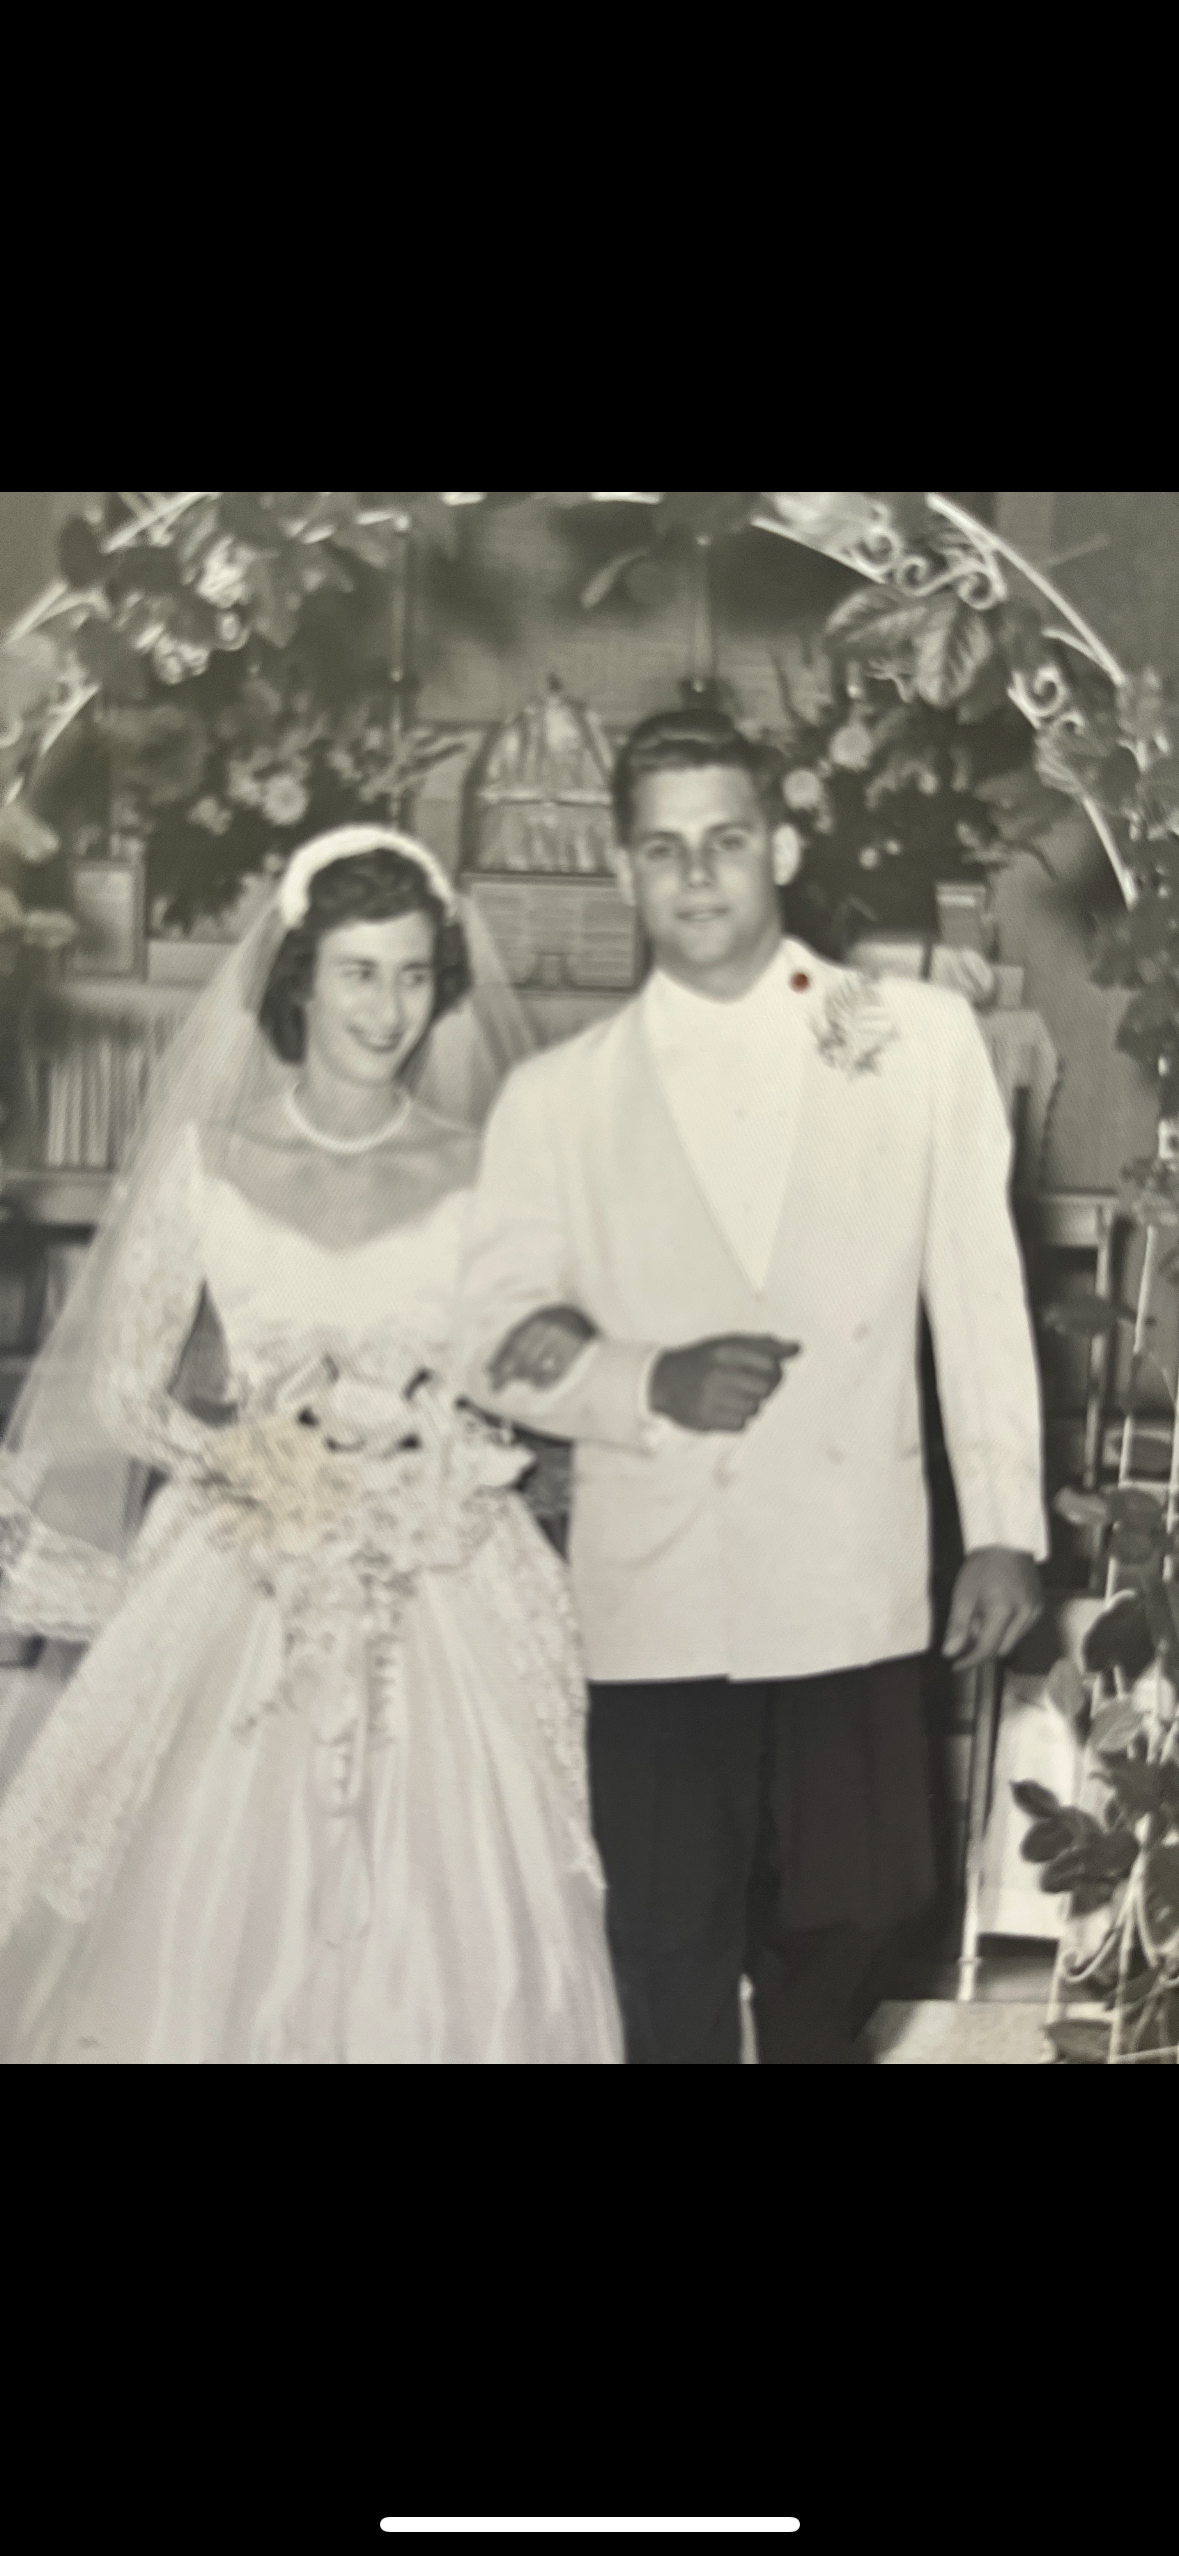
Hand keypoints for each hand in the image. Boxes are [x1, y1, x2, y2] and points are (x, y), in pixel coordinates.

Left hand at [488, 1305, 598, 1392]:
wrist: (582, 1316)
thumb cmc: (548, 1323)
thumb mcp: (527, 1326)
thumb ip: (508, 1344)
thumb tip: (487, 1370)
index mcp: (534, 1321)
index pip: (513, 1343)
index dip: (499, 1360)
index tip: (489, 1375)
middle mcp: (546, 1330)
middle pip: (522, 1356)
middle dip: (506, 1374)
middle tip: (495, 1388)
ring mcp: (560, 1341)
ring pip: (537, 1365)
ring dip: (524, 1376)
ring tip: (520, 1378)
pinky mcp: (572, 1352)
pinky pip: (556, 1373)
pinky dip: (543, 1382)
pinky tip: (535, 1385)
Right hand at [650, 1335, 799, 1434]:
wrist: (663, 1380)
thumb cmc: (705, 1360)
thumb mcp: (729, 1343)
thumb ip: (765, 1345)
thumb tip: (799, 1348)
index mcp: (725, 1350)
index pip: (770, 1365)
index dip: (775, 1370)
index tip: (766, 1371)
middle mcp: (718, 1374)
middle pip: (766, 1389)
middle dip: (764, 1388)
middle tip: (750, 1385)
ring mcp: (711, 1398)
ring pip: (755, 1408)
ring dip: (750, 1404)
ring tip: (733, 1396)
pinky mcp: (706, 1420)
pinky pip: (742, 1424)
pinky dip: (738, 1418)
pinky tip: (724, 1408)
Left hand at [943, 1548, 1042, 1670]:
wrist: (1007, 1540)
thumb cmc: (981, 1565)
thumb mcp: (963, 1594)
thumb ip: (958, 1626)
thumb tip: (950, 1653)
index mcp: (1004, 1611)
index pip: (987, 1649)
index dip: (970, 1660)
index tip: (956, 1664)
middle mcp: (1025, 1615)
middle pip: (1002, 1649)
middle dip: (983, 1645)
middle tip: (970, 1626)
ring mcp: (1036, 1611)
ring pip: (1013, 1641)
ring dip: (996, 1637)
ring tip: (984, 1613)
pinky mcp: (1041, 1607)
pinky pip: (1022, 1630)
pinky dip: (1007, 1628)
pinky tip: (998, 1610)